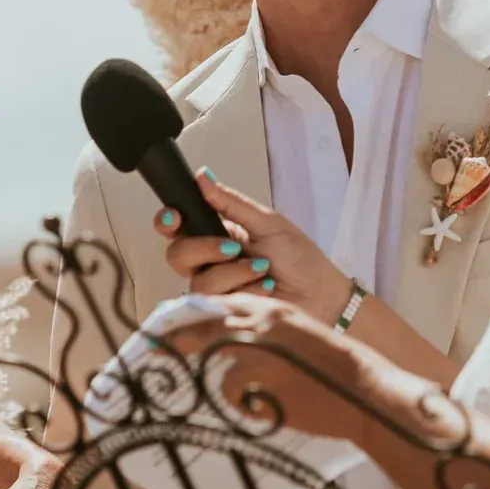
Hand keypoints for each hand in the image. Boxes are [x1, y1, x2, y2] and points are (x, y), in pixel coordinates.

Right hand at [153, 170, 353, 322]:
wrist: (322, 295)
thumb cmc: (299, 257)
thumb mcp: (267, 223)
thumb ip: (231, 203)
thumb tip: (202, 175)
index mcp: (217, 233)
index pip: (178, 227)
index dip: (168, 222)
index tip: (175, 219)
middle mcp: (210, 262)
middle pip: (178, 254)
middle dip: (205, 248)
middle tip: (235, 248)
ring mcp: (215, 290)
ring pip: (198, 280)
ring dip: (235, 273)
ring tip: (264, 271)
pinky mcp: (223, 313)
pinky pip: (215, 301)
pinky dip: (245, 290)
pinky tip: (265, 289)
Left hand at [165, 292, 374, 443]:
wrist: (360, 389)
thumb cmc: (332, 367)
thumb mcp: (295, 334)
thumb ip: (263, 331)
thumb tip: (226, 345)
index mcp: (268, 308)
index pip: (216, 304)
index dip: (188, 316)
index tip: (166, 325)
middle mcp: (256, 322)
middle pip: (201, 326)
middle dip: (175, 340)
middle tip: (151, 349)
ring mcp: (252, 350)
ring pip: (210, 358)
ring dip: (203, 373)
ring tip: (185, 383)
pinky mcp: (252, 379)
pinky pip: (229, 392)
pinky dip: (236, 402)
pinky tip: (255, 408)